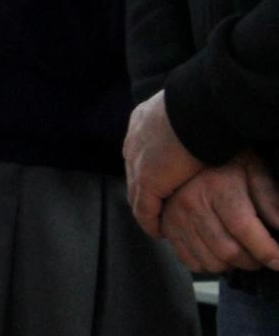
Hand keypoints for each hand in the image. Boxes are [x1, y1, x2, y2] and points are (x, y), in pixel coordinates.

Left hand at [123, 90, 206, 238]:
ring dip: (147, 210)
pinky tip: (159, 230)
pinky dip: (150, 221)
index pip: (141, 150)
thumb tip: (193, 127)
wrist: (197, 110)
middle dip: (144, 190)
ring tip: (158, 223)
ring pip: (136, 193)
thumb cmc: (202, 105)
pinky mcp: (146, 182)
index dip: (149, 166)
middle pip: (135, 173)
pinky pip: (144, 209)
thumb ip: (181, 122)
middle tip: (157, 206)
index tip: (159, 178)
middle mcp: (134, 142)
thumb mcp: (186, 110)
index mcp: (142, 120)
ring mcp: (137, 163)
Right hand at [159, 152, 278, 272]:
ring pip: (210, 261)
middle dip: (253, 262)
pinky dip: (209, 265)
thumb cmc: (226, 162)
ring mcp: (176, 218)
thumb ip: (271, 199)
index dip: (267, 251)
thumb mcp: (254, 170)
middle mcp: (193, 204)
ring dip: (232, 266)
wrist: (185, 151)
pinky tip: (219, 253)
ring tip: (242, 253)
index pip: (244, 229)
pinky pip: (190, 261)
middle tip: (264, 256)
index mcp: (217, 188)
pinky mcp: (167, 227)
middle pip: (228, 251)